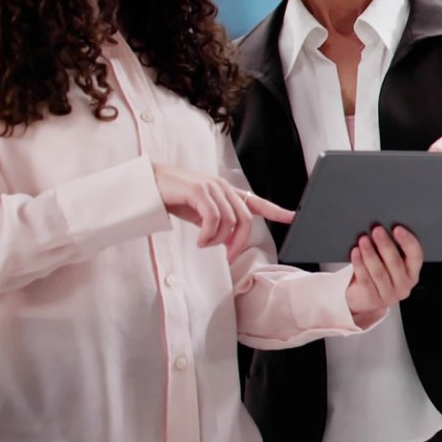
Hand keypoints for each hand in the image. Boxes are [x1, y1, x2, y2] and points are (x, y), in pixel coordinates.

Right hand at [152, 164, 293, 260]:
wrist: (149, 184)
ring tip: (204, 244)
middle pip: (245, 220)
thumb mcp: (200, 212)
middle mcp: (223, 187)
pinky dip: (209, 235)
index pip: (257, 201)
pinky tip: (200, 241)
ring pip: (230, 221)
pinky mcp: (199, 191)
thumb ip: (217, 222)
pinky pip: (214, 219)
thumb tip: (229, 241)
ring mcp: (212, 187)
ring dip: (218, 240)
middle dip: (239, 243)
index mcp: (226, 192)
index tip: (293, 217)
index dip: (276, 210)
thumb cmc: (174, 198)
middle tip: (228, 257)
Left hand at [345, 225, 422, 327]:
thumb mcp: (389, 262)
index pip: (415, 256)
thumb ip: (391, 249)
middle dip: (385, 244)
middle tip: (377, 230)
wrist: (363, 299)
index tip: (397, 229)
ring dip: (370, 253)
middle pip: (395, 263)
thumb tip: (383, 229)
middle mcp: (403, 285)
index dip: (408, 241)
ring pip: (379, 272)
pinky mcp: (373, 299)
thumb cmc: (378, 275)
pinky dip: (359, 264)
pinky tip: (356, 253)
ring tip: (363, 240)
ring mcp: (389, 295)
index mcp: (412, 273)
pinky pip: (365, 279)